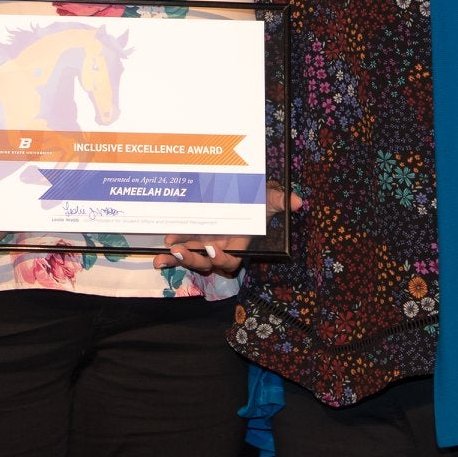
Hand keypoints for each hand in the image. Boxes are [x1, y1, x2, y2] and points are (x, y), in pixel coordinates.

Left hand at [153, 186, 302, 275]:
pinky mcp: (191, 237)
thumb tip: (298, 201)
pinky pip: (179, 251)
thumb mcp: (267, 198)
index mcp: (238, 244)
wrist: (238, 192)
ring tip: (167, 251)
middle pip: (206, 264)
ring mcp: (204, 244)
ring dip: (178, 258)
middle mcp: (220, 248)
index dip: (221, 258)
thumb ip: (279, 200)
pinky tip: (159, 253)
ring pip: (190, 259)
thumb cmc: (255, 198)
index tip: (213, 248)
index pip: (231, 261)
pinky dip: (169, 256)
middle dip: (193, 260)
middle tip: (181, 250)